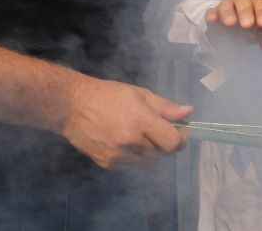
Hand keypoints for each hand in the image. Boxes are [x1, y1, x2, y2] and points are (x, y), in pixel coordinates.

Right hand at [60, 76, 191, 169]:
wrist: (72, 107)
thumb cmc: (108, 95)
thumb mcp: (139, 94)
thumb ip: (165, 107)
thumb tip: (189, 113)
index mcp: (141, 121)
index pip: (173, 142)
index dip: (181, 138)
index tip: (181, 131)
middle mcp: (131, 142)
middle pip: (162, 153)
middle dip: (164, 142)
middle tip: (157, 129)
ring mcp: (118, 156)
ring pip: (148, 162)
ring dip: (150, 151)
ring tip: (138, 134)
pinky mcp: (107, 164)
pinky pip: (131, 166)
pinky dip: (134, 157)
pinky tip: (124, 142)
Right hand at [206, 0, 261, 53]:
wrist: (230, 28)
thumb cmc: (250, 28)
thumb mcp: (260, 32)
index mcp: (256, 4)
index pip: (261, 3)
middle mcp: (242, 2)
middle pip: (244, 2)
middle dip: (246, 12)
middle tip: (247, 24)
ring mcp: (227, 6)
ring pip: (227, 5)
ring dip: (229, 12)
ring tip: (230, 23)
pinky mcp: (214, 13)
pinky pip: (212, 11)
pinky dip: (212, 14)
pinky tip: (213, 19)